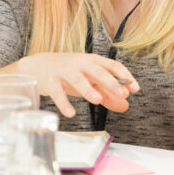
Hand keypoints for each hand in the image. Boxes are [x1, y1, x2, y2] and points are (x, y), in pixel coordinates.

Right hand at [17, 53, 138, 116]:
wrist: (39, 65)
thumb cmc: (70, 73)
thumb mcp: (90, 81)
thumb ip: (108, 94)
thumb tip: (125, 105)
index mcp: (93, 61)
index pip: (113, 65)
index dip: (125, 76)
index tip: (135, 88)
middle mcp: (80, 63)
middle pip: (98, 71)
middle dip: (111, 82)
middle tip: (122, 93)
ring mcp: (64, 71)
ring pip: (78, 79)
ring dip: (88, 89)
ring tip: (98, 100)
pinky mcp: (50, 81)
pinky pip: (57, 92)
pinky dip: (64, 103)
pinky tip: (71, 113)